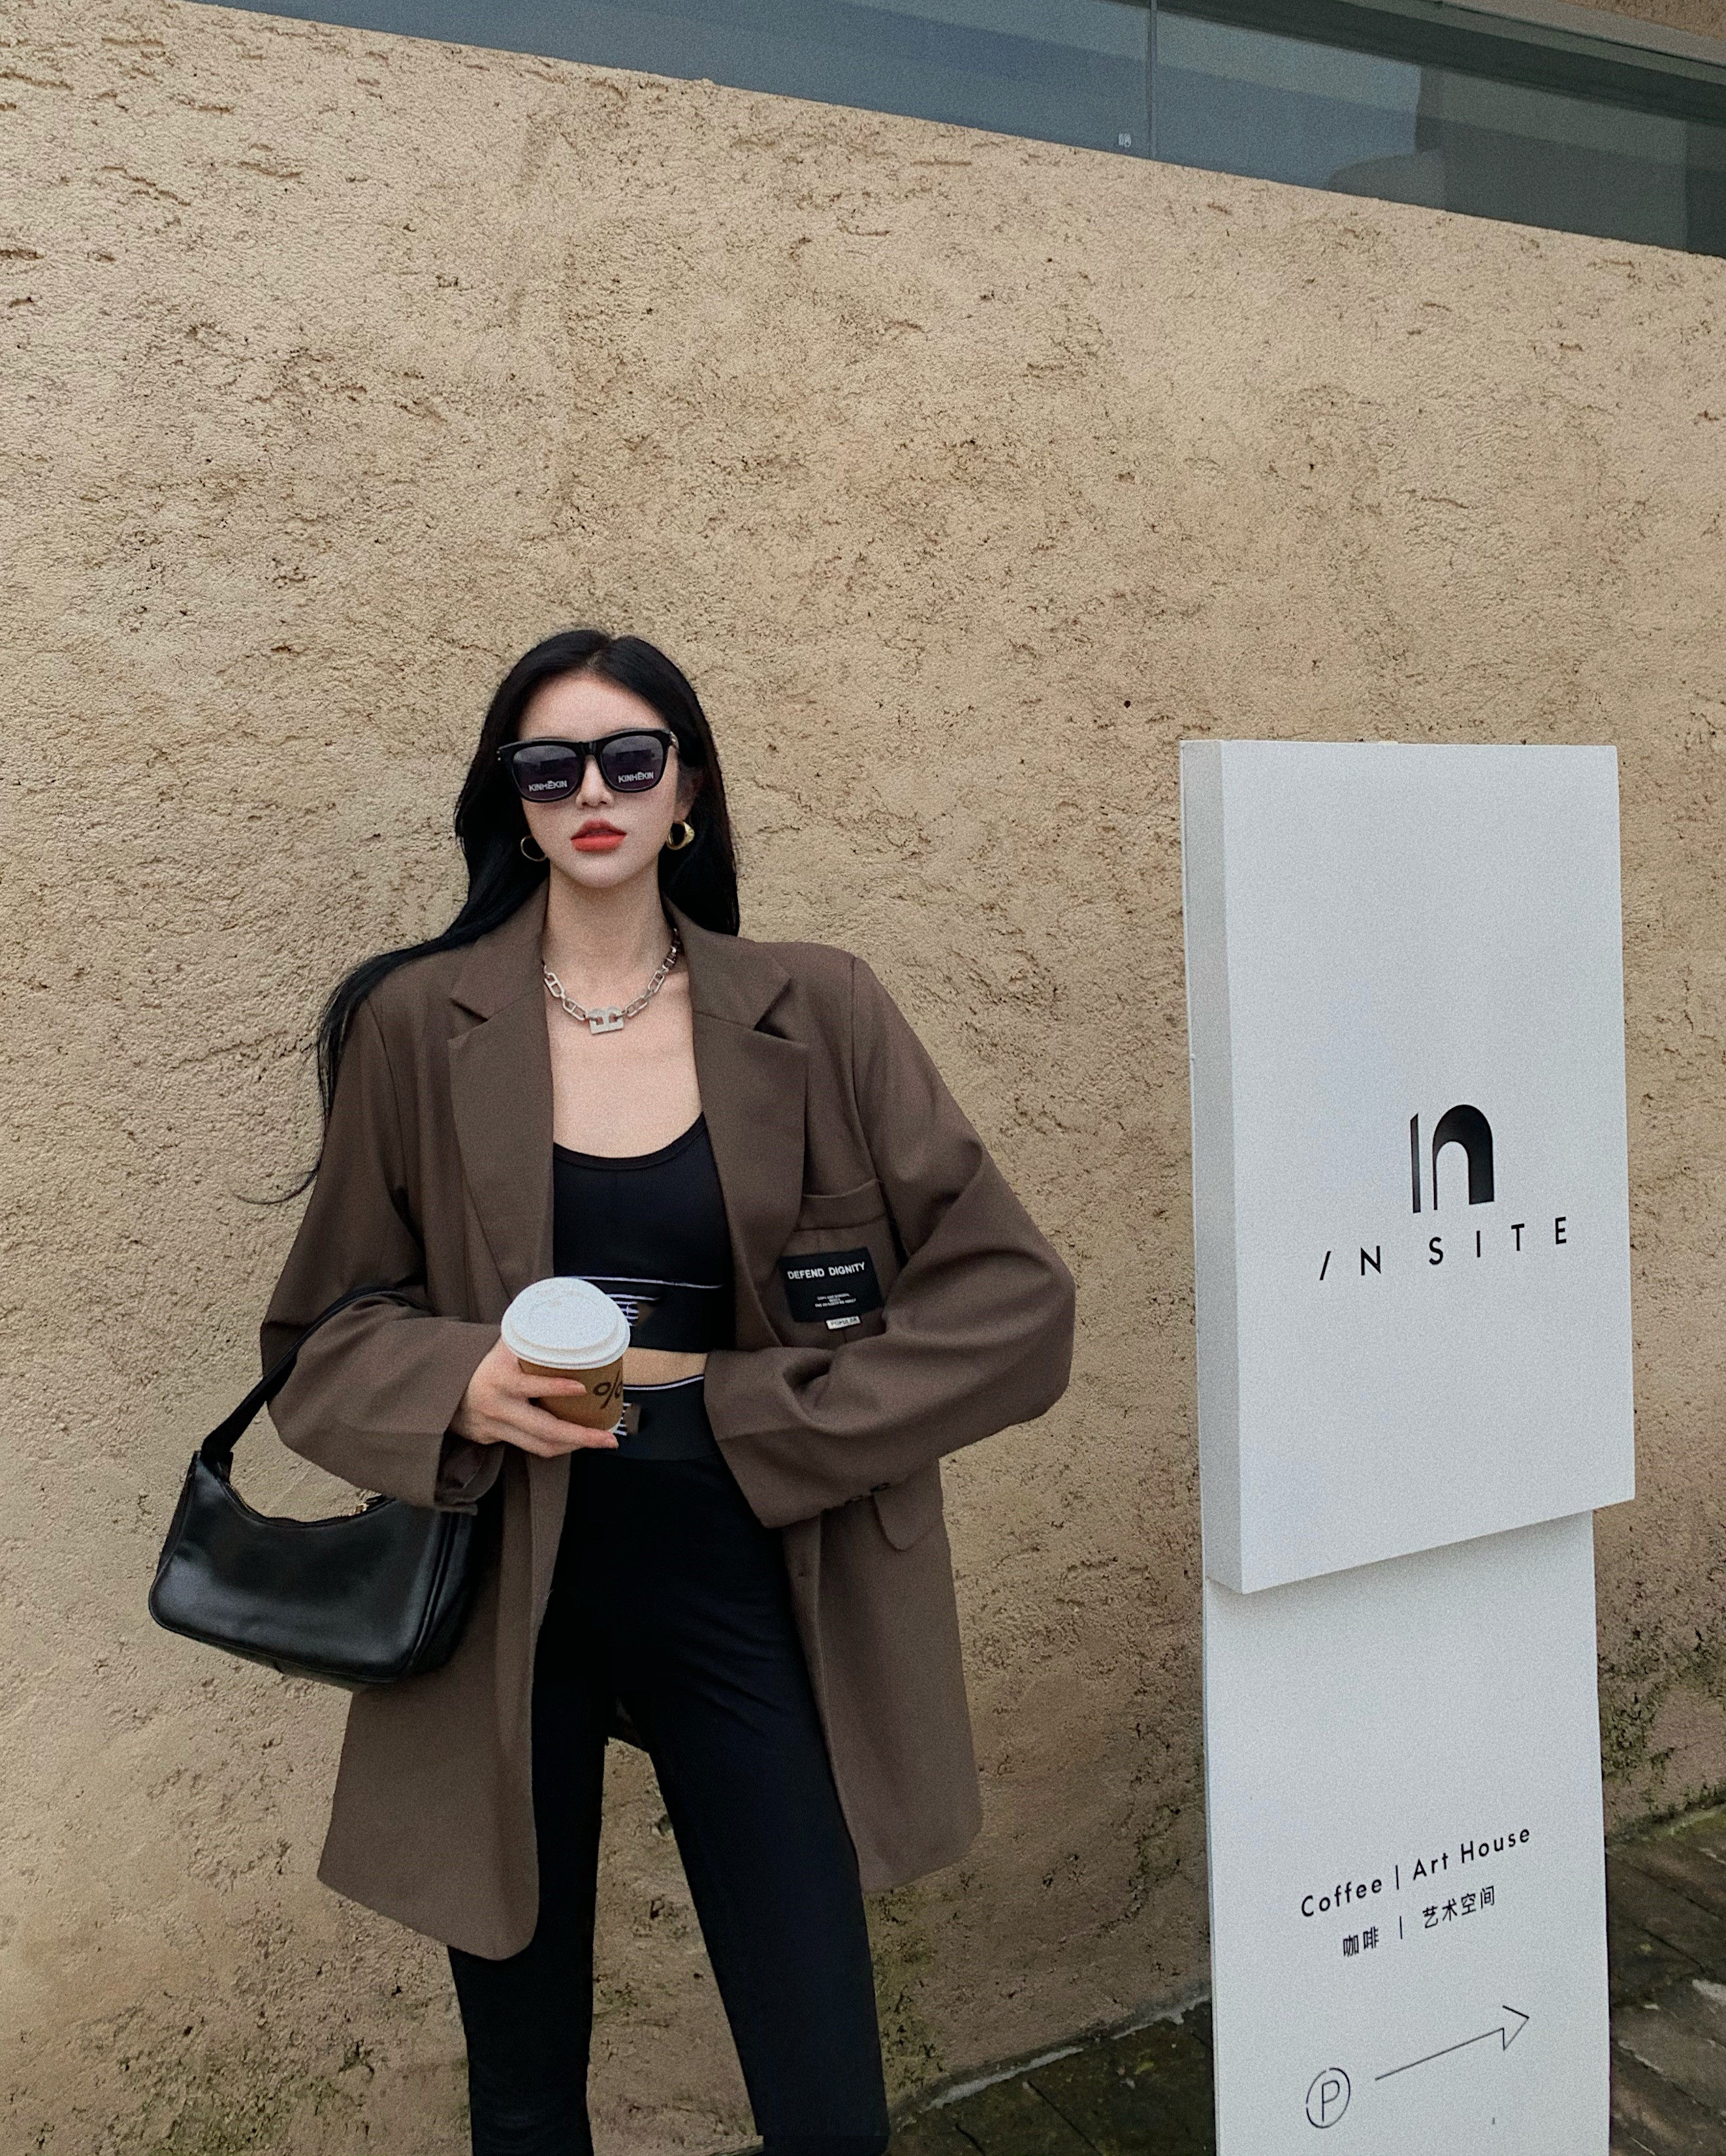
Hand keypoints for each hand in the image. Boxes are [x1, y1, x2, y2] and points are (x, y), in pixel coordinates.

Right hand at [451, 1337, 619, 1456]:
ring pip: (541, 1445)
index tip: (581, 1387)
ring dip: (574, 1446)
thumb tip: (566, 1318)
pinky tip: (575, 1441)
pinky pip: (531, 1447)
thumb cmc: (482, 1361)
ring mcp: (496, 1428)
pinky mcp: (494, 1440)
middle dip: (580, 1436)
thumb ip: (528, 1337)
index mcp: (500, 1379)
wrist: (439, 1386)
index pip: (530, 1386)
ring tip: (601, 1441)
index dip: (556, 1388)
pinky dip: (556, 1445)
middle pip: (544, 1429)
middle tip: (609, 1437)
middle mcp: (498, 1407)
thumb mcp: (502, 1345)